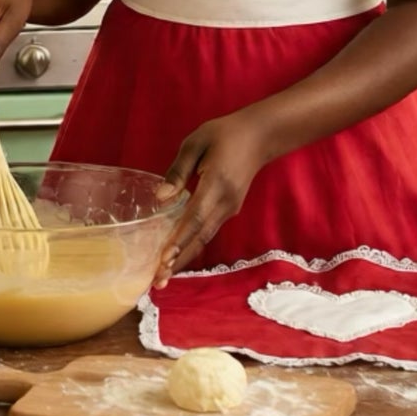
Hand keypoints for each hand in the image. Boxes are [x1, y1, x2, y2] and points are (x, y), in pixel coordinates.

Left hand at [151, 112, 268, 284]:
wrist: (260, 136)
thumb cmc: (224, 134)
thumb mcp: (195, 143)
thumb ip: (178, 171)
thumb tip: (161, 199)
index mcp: (216, 184)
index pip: (195, 218)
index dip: (179, 239)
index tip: (164, 259)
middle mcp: (225, 203)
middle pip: (199, 237)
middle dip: (178, 261)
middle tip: (156, 282)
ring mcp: (229, 209)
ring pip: (204, 238)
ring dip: (183, 259)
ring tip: (162, 277)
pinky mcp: (229, 210)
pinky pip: (208, 232)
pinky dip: (191, 246)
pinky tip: (176, 257)